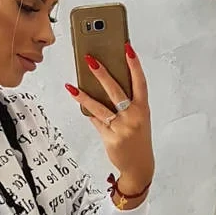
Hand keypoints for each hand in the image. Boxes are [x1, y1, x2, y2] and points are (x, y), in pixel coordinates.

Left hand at [65, 43, 154, 187]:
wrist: (139, 166)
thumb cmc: (138, 139)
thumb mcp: (139, 119)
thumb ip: (127, 103)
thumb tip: (104, 86)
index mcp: (143, 108)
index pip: (139, 82)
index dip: (134, 64)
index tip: (127, 48)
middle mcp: (133, 117)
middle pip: (115, 90)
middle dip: (102, 74)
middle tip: (90, 60)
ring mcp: (121, 128)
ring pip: (99, 107)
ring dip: (84, 96)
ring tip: (72, 86)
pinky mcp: (109, 138)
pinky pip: (95, 121)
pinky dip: (88, 112)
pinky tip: (78, 100)